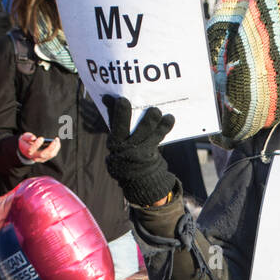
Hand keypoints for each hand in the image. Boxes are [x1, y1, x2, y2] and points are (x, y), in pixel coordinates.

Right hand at [18, 132, 60, 162]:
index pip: (31, 149)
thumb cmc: (25, 141)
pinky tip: (57, 142)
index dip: (37, 144)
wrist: (26, 150)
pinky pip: (52, 154)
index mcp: (27, 151)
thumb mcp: (24, 137)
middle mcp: (34, 157)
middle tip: (55, 139)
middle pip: (43, 154)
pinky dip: (56, 148)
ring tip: (57, 139)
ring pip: (49, 155)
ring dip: (55, 147)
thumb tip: (33, 138)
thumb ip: (27, 137)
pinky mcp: (45, 159)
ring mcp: (40, 159)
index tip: (41, 138)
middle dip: (50, 147)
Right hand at [103, 94, 176, 208]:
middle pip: (122, 125)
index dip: (113, 110)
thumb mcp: (121, 143)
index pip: (111, 122)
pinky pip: (158, 136)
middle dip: (123, 113)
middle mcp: (122, 147)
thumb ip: (118, 124)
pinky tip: (169, 118)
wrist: (140, 181)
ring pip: (144, 129)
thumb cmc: (129, 155)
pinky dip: (164, 126)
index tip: (117, 99)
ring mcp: (137, 151)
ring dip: (150, 118)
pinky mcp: (150, 153)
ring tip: (156, 110)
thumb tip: (110, 99)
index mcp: (113, 142)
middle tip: (126, 101)